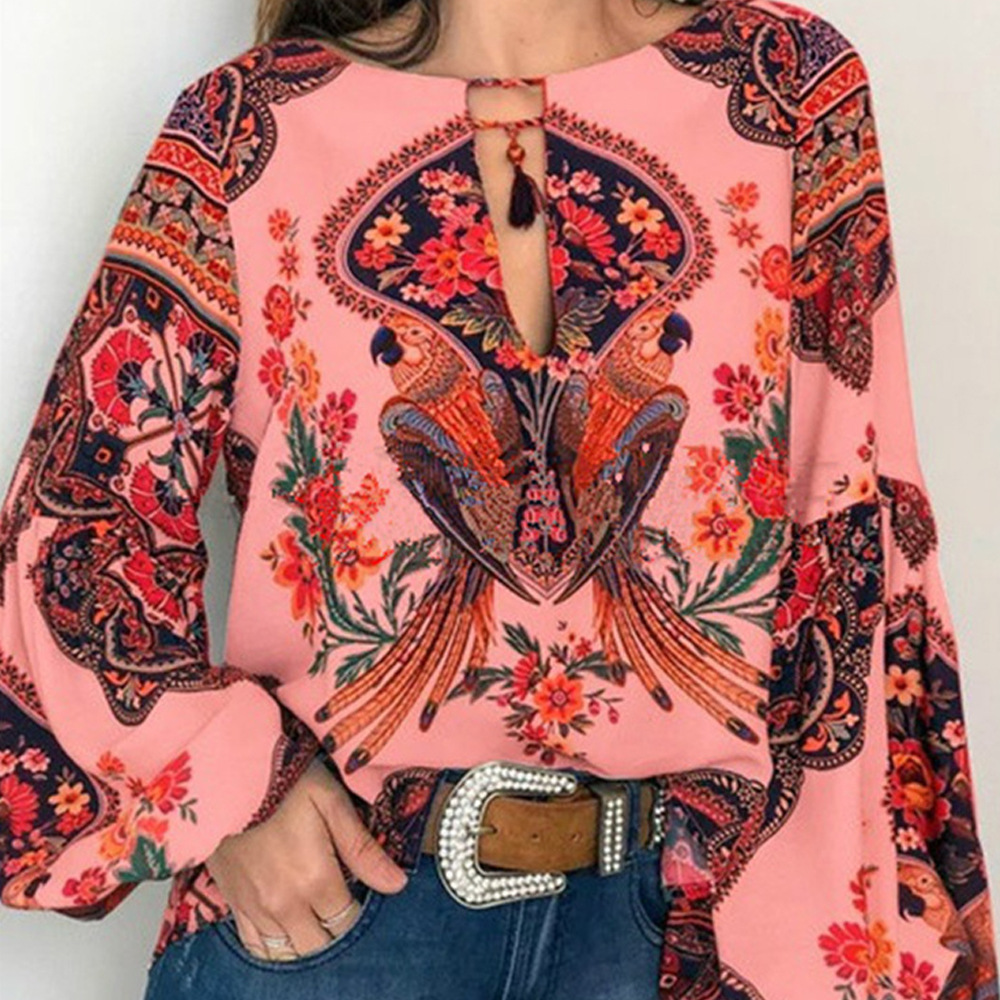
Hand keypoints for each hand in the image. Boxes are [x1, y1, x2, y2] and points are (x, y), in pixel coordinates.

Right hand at [205, 755, 407, 960]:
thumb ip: (362, 849)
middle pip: (318, 946)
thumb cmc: (284, 781)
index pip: (347, 923)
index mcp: (315, 879)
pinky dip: (273, 945)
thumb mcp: (331, 802)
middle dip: (334, 933)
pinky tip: (286, 929)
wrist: (226, 775)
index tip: (361, 895)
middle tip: (340, 907)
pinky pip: (255, 945)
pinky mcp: (233, 902)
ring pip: (287, 953)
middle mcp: (284, 904)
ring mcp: (255, 907)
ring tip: (316, 920)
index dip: (359, 914)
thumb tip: (397, 884)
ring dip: (305, 943)